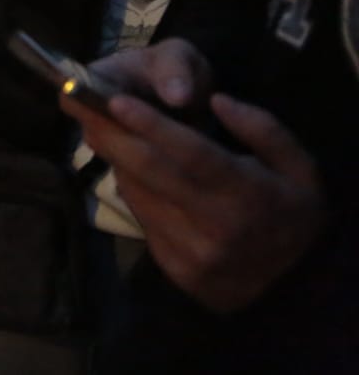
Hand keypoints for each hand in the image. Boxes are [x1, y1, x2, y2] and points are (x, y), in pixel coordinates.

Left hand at [62, 44, 325, 313]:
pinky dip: (132, 190)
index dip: (153, 125)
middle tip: (85, 104)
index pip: (193, 154)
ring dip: (118, 160)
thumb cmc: (292, 214)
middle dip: (113, 134)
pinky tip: (131, 171)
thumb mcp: (300, 169)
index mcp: (251, 195)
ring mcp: (193, 252)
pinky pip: (142, 218)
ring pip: (140, 194)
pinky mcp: (175, 268)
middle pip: (152, 172)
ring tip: (106, 131)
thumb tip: (217, 100)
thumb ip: (263, 130)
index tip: (117, 100)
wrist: (294, 285)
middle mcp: (218, 226)